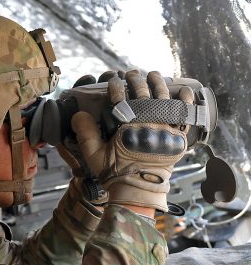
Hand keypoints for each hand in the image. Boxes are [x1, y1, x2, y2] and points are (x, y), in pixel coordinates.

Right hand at [71, 70, 193, 211]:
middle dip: (136, 80)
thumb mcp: (94, 154)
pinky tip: (183, 90)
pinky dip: (185, 102)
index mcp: (127, 126)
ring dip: (158, 84)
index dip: (115, 86)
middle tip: (131, 73)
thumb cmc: (115, 173)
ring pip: (164, 99)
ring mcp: (165, 129)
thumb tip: (78, 114)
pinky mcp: (177, 138)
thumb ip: (85, 133)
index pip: (120, 98)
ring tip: (153, 74)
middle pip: (143, 93)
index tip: (113, 81)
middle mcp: (147, 124)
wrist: (139, 191)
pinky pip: (185, 116)